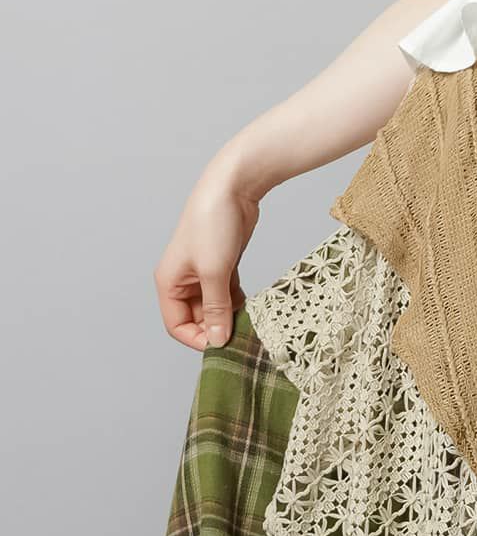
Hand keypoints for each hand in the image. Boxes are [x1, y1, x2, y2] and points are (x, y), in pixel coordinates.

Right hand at [154, 160, 260, 351]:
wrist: (232, 189)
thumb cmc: (213, 224)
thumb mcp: (214, 273)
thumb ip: (216, 310)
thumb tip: (217, 341)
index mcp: (169, 282)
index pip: (176, 325)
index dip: (197, 339)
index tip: (222, 345)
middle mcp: (182, 281)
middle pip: (197, 320)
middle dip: (216, 329)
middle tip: (241, 335)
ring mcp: (202, 275)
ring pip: (214, 310)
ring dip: (229, 317)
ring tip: (248, 321)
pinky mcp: (222, 268)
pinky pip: (226, 297)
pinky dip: (236, 304)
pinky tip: (249, 305)